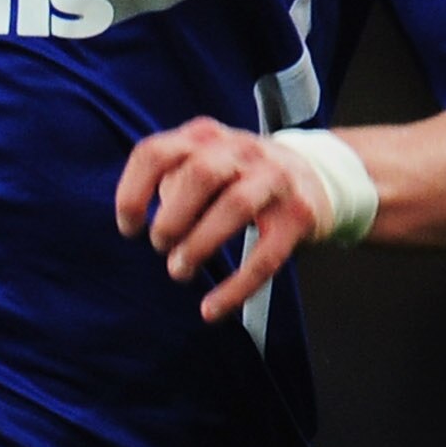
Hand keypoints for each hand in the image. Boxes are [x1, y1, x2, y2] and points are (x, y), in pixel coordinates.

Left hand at [114, 116, 334, 321]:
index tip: (130, 227)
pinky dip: (236, 288)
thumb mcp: (207, 161)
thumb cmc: (242, 176)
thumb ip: (174, 180)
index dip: (134, 193)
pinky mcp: (297, 216)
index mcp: (205, 137)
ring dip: (199, 245)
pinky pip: (266, 256)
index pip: (156, 153)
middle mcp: (241, 150)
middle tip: (161, 246)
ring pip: (235, 207)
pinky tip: (212, 309)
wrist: (315, 174)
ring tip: (180, 270)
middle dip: (171, 219)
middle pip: (198, 175)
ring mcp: (274, 180)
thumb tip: (145, 219)